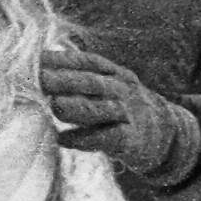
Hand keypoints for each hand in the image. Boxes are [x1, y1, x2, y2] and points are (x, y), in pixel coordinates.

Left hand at [39, 47, 198, 179]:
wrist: (165, 134)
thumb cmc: (122, 108)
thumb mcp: (108, 87)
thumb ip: (80, 79)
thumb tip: (39, 68)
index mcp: (114, 74)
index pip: (86, 62)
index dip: (61, 60)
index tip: (35, 59)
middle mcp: (122, 90)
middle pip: (92, 83)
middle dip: (65, 80)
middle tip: (39, 79)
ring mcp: (128, 114)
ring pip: (102, 109)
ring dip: (77, 107)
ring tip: (55, 105)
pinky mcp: (131, 140)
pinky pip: (106, 138)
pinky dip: (83, 139)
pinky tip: (62, 139)